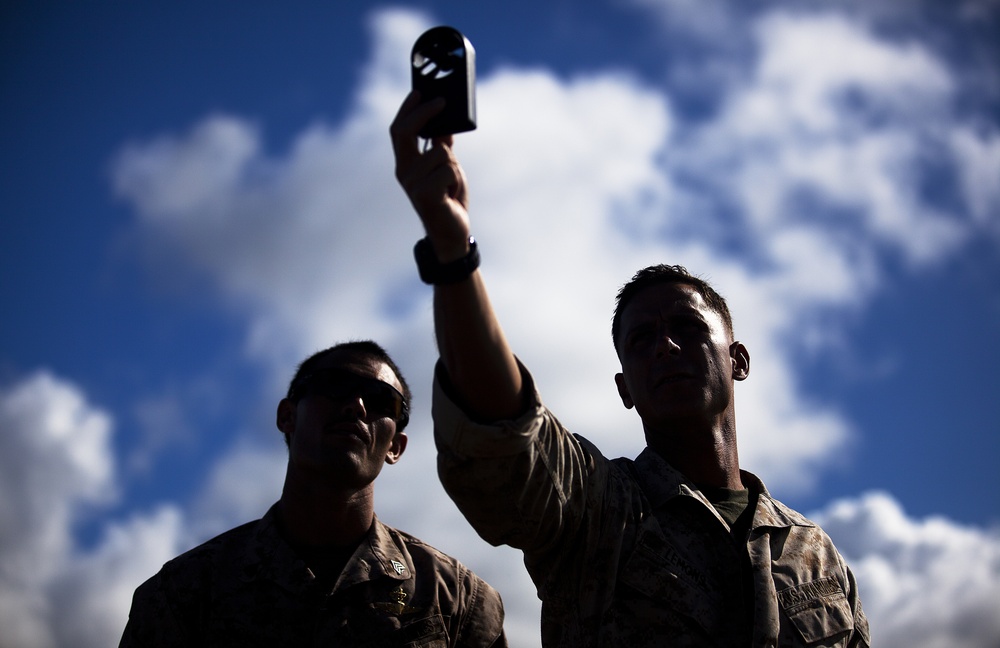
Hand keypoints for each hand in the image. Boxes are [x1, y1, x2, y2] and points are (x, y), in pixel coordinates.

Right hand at [390, 91, 471, 261]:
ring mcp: (412, 184)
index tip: (419, 92)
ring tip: (451, 182)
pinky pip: (447, 169)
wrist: (453, 232)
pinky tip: (451, 192)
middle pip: (405, 132)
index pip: (398, 130)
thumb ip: (441, 144)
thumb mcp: (447, 165)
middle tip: (442, 102)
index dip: (407, 109)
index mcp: (405, 163)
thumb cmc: (448, 197)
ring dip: (453, 164)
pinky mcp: (424, 195)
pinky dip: (455, 178)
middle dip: (424, 113)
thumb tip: (443, 120)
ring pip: (439, 151)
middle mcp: (404, 172)